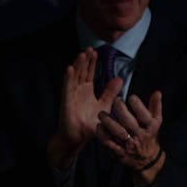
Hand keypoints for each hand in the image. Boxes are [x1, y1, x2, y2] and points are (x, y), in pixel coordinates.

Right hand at [48, 47, 121, 168]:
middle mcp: (78, 91)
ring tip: (81, 54)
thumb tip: (119, 78)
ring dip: (77, 66)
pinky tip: (69, 68)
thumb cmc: (88, 123)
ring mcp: (71, 96)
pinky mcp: (66, 102)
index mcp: (86, 90)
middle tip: (89, 48)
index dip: (91, 62)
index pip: (88, 73)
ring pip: (74, 77)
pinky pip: (67, 88)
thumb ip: (110, 92)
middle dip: (85, 60)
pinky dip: (68, 78)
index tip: (95, 51)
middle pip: (81, 72)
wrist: (78, 138)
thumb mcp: (103, 105)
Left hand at [97, 90, 164, 184]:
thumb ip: (155, 107)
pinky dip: (102, 134)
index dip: (137, 105)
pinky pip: (109, 143)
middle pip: (129, 122)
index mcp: (150, 128)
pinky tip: (99, 126)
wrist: (147, 160)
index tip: (131, 97)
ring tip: (102, 113)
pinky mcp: (119, 152)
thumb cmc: (149, 136)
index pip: (144, 115)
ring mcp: (129, 145)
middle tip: (116, 101)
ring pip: (117, 132)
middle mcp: (140, 136)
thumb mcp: (156, 123)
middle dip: (121, 110)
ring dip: (108, 121)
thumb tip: (157, 92)